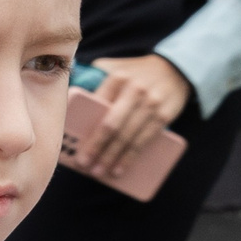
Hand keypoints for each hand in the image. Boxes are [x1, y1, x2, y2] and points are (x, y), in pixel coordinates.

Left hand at [81, 54, 191, 179]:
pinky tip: (120, 169)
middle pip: (111, 124)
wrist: (176, 68)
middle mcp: (135, 89)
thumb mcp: (114, 67)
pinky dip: (131, 157)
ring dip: (112, 157)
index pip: (96, 107)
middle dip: (96, 147)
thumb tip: (65, 95)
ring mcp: (152, 103)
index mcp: (117, 77)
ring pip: (128, 136)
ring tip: (99, 172)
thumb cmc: (135, 74)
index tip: (73, 145)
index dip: (85, 127)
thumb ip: (92, 76)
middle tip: (84, 164)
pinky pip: (146, 140)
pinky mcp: (165, 115)